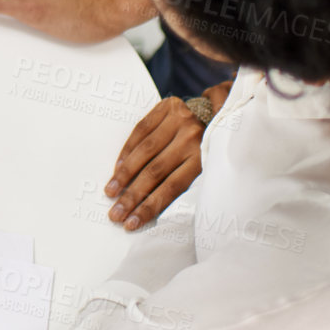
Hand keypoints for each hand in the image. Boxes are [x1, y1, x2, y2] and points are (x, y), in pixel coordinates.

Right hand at [104, 79, 233, 229]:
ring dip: (124, 175)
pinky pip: (141, 130)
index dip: (150, 206)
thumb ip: (188, 182)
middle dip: (132, 195)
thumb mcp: (209, 167)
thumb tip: (156, 208)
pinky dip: (127, 150)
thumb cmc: (211, 148)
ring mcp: (179, 120)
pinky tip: (117, 168)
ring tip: (110, 192)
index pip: (172, 187)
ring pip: (145, 151)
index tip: (132, 223)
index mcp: (204, 159)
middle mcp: (192, 139)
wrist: (219, 112)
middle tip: (115, 213)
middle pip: (155, 171)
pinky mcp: (168, 106)